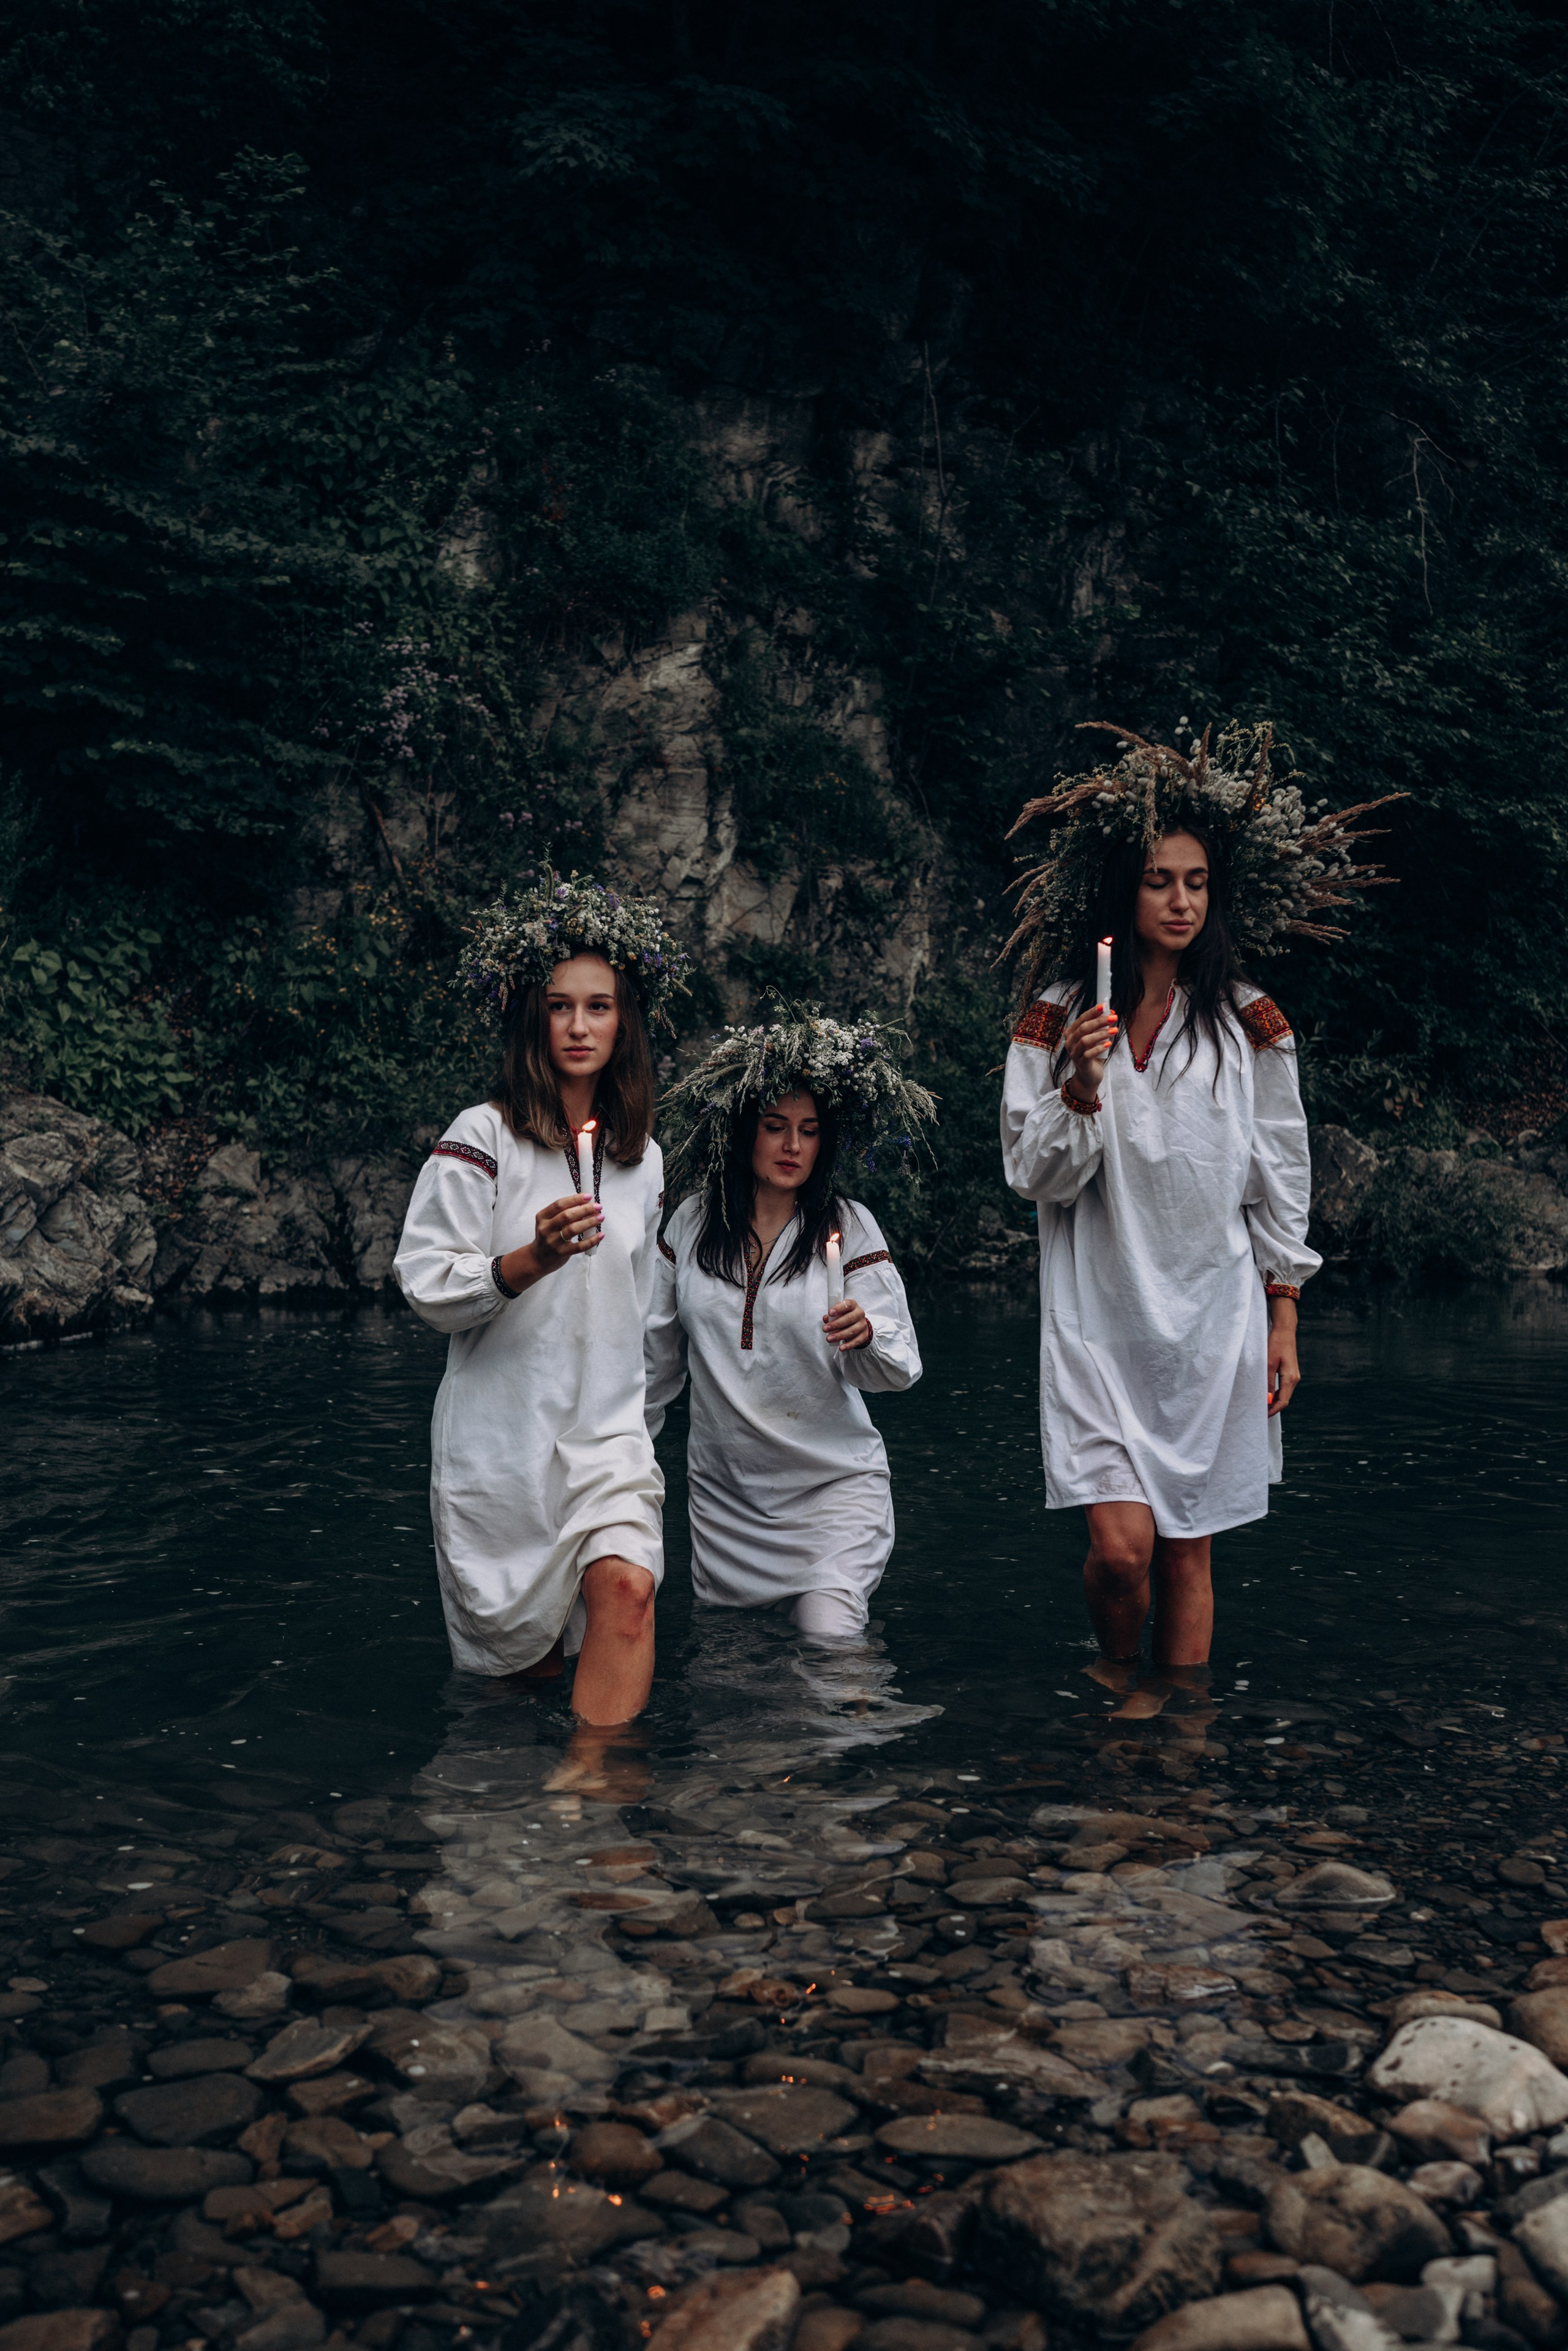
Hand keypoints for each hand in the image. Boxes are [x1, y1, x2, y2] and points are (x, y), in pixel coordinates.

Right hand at [534, 1192, 602, 1269]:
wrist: (538, 1258)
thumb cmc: (548, 1236)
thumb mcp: (549, 1223)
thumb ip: (563, 1214)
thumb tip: (586, 1205)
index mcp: (542, 1217)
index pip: (559, 1204)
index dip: (575, 1199)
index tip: (588, 1196)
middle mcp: (546, 1229)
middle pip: (567, 1215)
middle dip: (585, 1209)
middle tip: (598, 1206)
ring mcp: (553, 1242)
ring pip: (573, 1229)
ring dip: (589, 1222)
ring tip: (600, 1217)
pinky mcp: (561, 1253)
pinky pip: (579, 1246)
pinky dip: (591, 1240)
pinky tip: (600, 1235)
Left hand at [823, 1297, 871, 1351]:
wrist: (859, 1325)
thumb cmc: (845, 1317)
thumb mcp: (839, 1314)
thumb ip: (831, 1316)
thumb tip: (826, 1319)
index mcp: (853, 1305)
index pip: (847, 1305)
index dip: (839, 1308)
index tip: (830, 1313)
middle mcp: (859, 1314)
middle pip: (849, 1318)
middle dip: (836, 1324)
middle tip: (825, 1329)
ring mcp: (863, 1325)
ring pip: (852, 1331)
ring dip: (839, 1335)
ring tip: (829, 1339)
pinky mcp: (864, 1335)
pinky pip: (856, 1341)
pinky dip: (848, 1345)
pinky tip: (841, 1348)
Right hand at [1062, 1002, 1118, 1100]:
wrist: (1089, 1076)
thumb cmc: (1092, 1054)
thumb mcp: (1096, 1038)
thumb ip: (1100, 1027)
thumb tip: (1111, 1014)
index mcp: (1072, 1033)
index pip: (1081, 1019)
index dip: (1092, 1012)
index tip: (1104, 1006)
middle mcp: (1070, 1042)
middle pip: (1083, 1028)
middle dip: (1099, 1021)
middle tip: (1113, 1018)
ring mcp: (1074, 1053)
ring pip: (1085, 1040)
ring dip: (1101, 1034)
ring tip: (1114, 1031)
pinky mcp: (1081, 1064)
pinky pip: (1089, 1054)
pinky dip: (1099, 1048)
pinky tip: (1108, 1044)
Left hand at [1267, 1297, 1299, 1416]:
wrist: (1285, 1331)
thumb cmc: (1276, 1344)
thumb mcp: (1269, 1363)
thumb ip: (1268, 1382)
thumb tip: (1267, 1399)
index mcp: (1291, 1378)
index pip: (1283, 1401)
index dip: (1273, 1410)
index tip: (1263, 1415)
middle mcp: (1295, 1378)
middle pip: (1285, 1399)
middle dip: (1274, 1407)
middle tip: (1260, 1412)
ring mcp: (1294, 1375)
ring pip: (1285, 1393)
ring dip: (1275, 1400)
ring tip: (1262, 1404)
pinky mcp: (1291, 1371)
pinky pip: (1284, 1387)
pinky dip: (1277, 1393)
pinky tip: (1268, 1394)